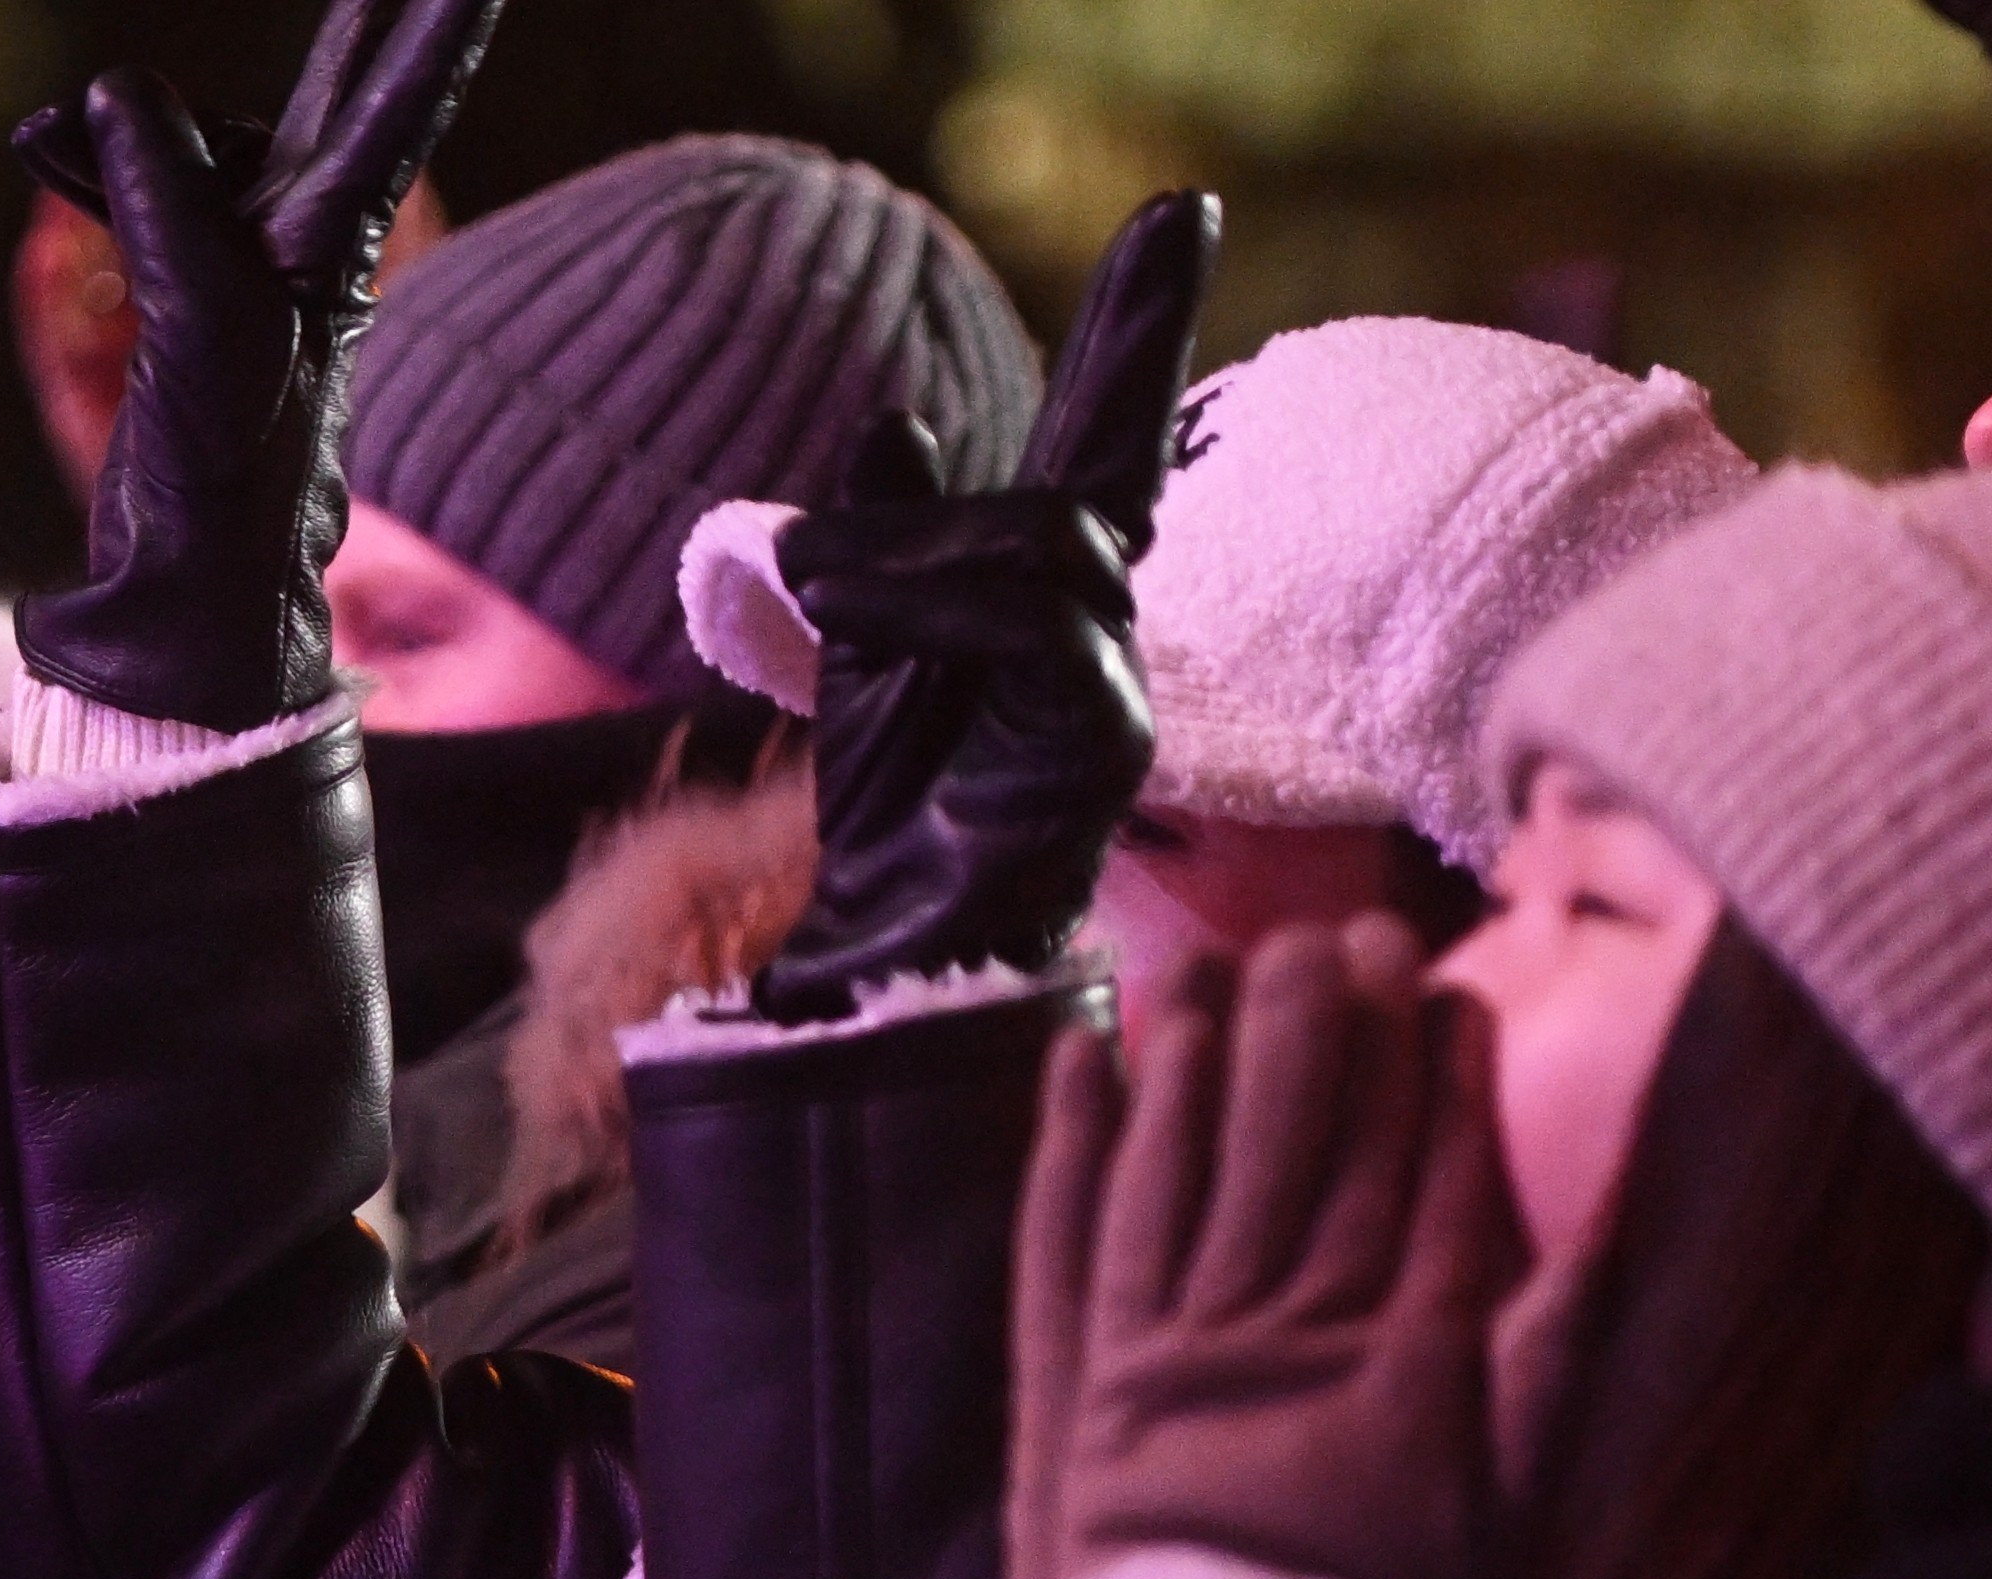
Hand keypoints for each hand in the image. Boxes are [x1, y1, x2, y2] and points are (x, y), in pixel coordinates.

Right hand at [8, 0, 502, 729]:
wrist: (183, 613)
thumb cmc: (219, 485)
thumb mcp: (201, 325)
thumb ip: (167, 197)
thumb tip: (116, 90)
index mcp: (327, 246)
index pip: (390, 105)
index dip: (425, 30)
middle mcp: (300, 249)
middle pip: (327, 102)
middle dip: (359, 32)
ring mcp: (245, 282)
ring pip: (197, 155)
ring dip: (120, 132)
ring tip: (41, 140)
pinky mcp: (185, 319)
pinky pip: (147, 204)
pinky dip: (93, 176)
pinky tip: (47, 163)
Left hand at [752, 192, 1216, 1023]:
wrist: (883, 955)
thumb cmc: (889, 813)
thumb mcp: (863, 643)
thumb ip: (880, 535)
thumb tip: (898, 416)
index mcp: (1052, 595)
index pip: (1111, 434)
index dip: (1139, 326)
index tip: (1181, 210)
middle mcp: (1106, 630)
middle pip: (1075, 489)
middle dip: (933, 509)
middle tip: (810, 561)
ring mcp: (1114, 688)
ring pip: (1048, 549)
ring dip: (909, 557)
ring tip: (815, 594)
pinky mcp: (1103, 747)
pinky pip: (1037, 628)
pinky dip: (928, 604)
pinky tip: (849, 618)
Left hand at [1020, 919, 1520, 1578]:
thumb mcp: (1497, 1524)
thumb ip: (1542, 1377)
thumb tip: (1597, 1244)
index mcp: (1408, 1367)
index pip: (1436, 1186)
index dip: (1439, 1084)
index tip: (1446, 996)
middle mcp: (1290, 1332)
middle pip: (1313, 1146)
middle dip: (1329, 1031)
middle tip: (1341, 935)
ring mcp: (1175, 1346)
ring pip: (1194, 1162)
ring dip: (1206, 1054)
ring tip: (1219, 959)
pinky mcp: (1083, 1376)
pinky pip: (1076, 1229)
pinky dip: (1077, 1140)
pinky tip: (1083, 1057)